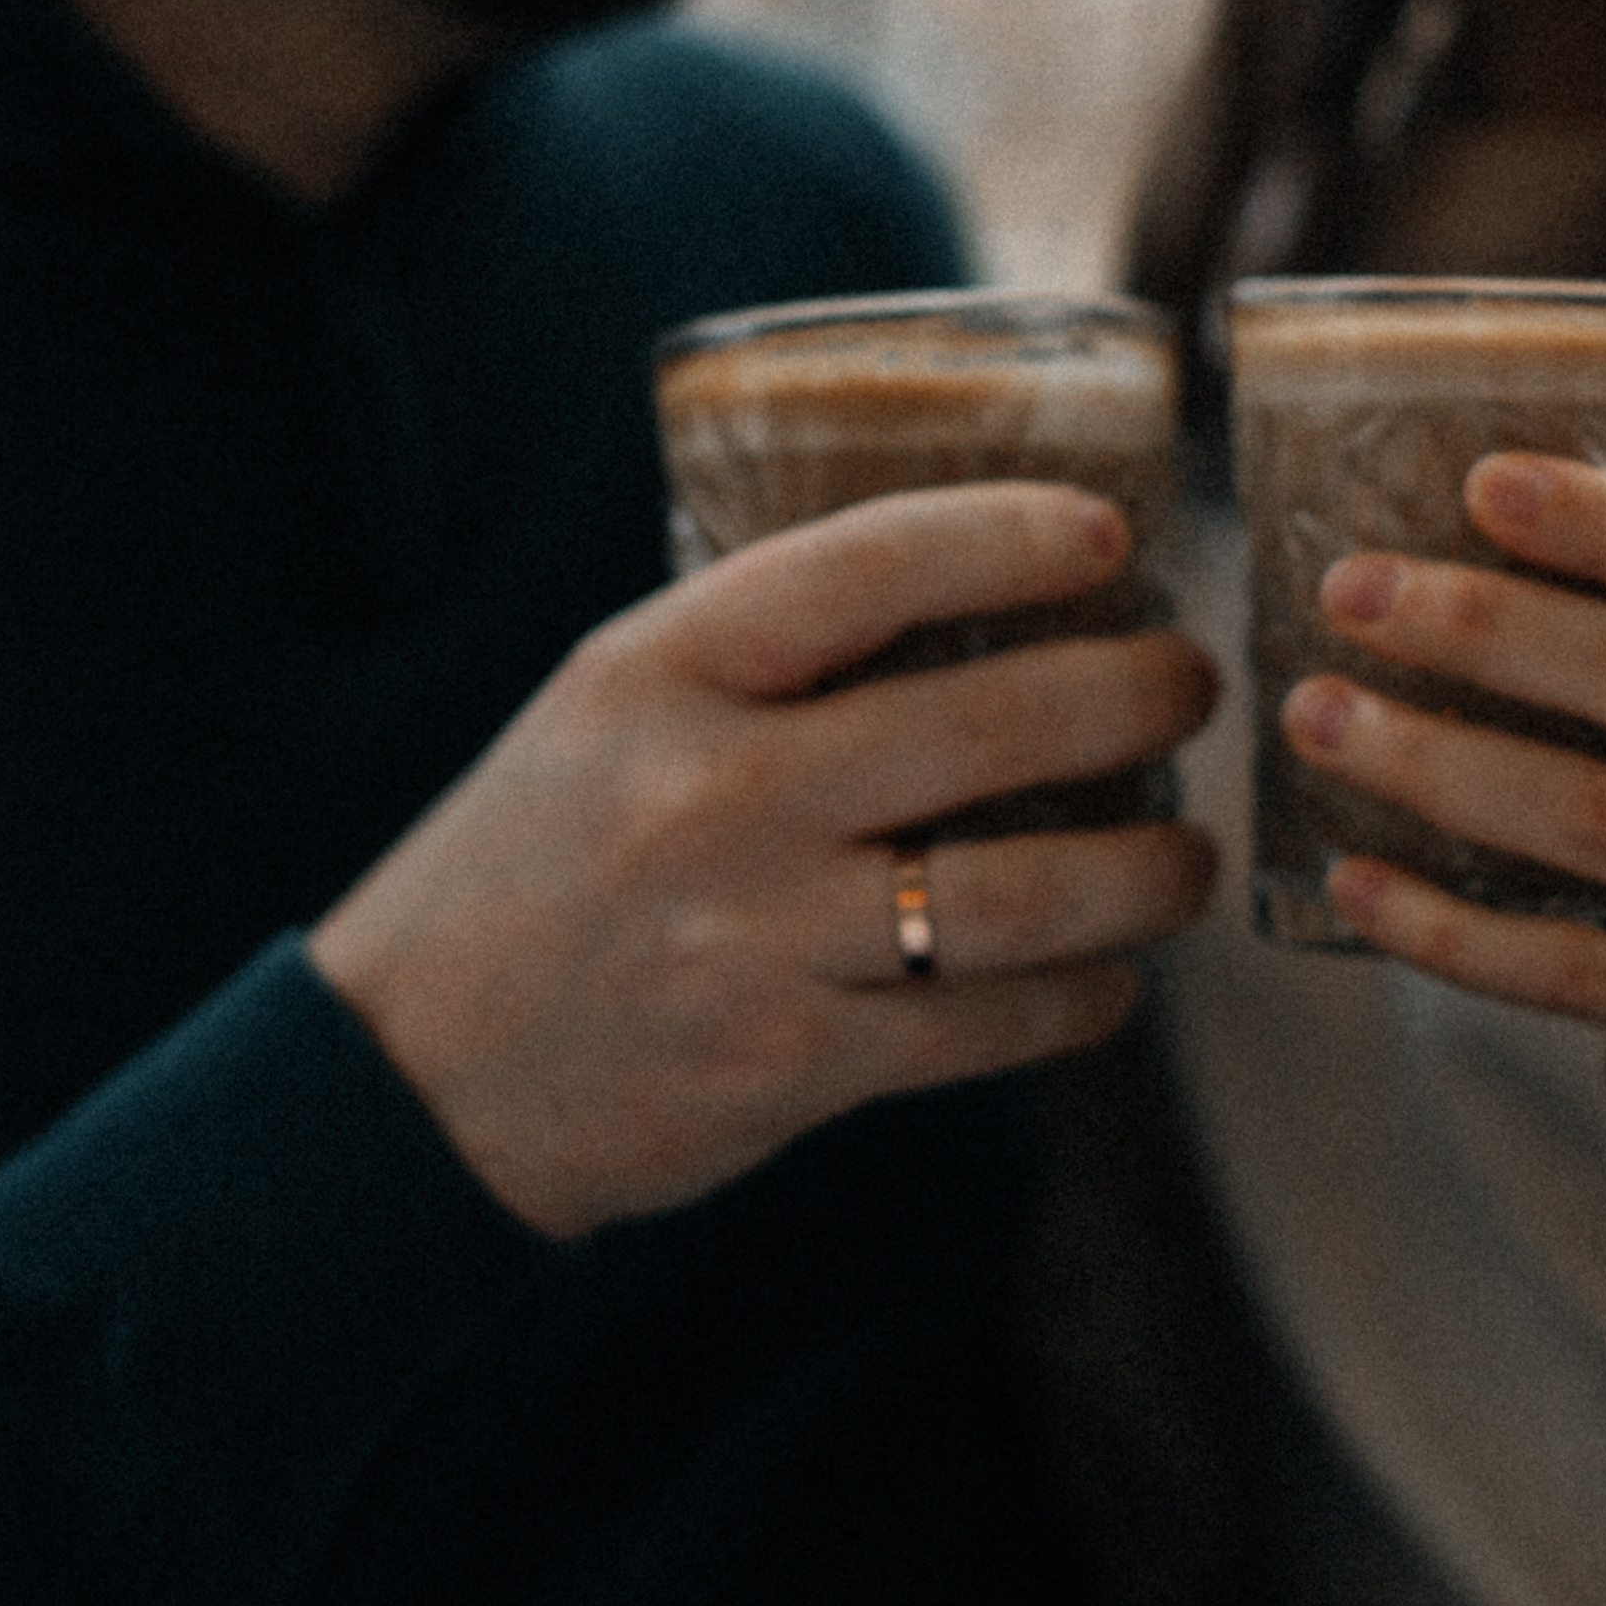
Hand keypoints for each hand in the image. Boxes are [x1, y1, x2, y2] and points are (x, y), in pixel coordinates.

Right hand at [310, 483, 1216, 1239]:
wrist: (411, 1075)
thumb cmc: (537, 860)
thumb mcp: (611, 705)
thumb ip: (759, 649)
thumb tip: (970, 583)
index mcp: (659, 670)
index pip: (866, 566)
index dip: (1007, 534)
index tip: (1109, 531)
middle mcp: (712, 791)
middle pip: (985, 723)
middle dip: (1130, 695)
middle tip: (1193, 683)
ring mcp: (752, 935)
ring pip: (1018, 893)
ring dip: (1144, 869)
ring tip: (1189, 852)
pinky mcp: (786, 1066)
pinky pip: (983, 1028)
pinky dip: (1076, 1001)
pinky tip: (1113, 981)